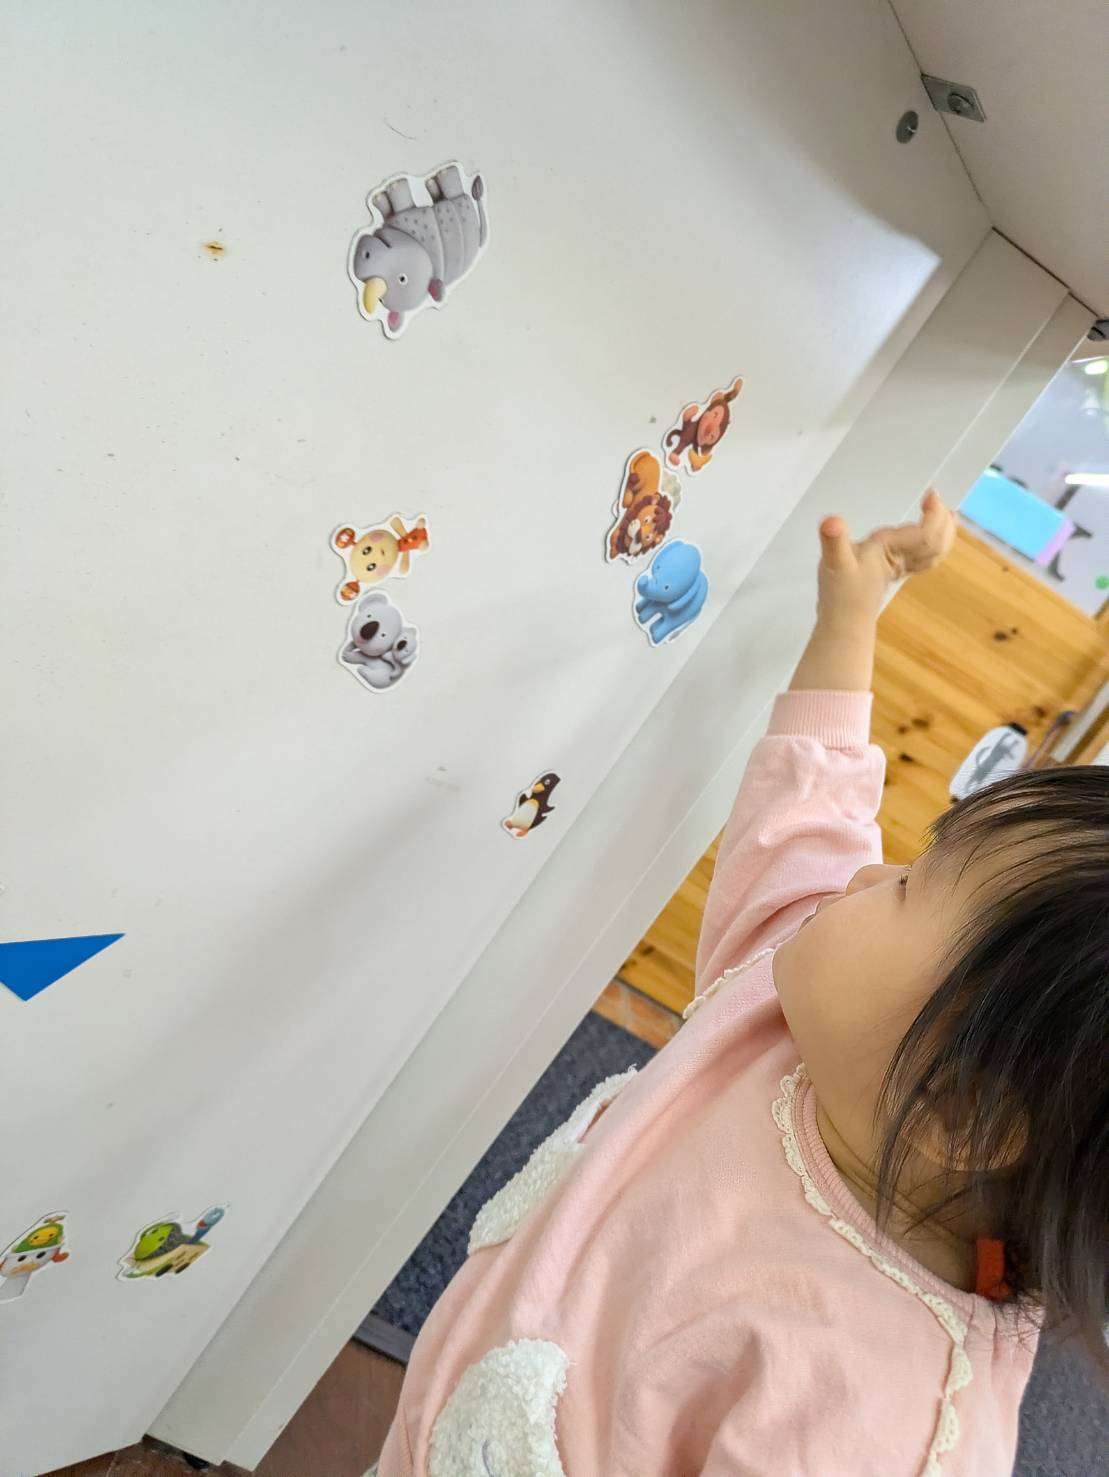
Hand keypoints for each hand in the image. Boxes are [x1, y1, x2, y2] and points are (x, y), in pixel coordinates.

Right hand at [815, 490, 954, 630]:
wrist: (844, 624)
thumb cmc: (840, 595)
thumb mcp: (834, 563)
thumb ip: (833, 541)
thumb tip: (831, 522)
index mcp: (890, 550)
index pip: (925, 533)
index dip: (934, 513)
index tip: (931, 494)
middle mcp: (900, 558)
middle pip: (936, 541)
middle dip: (942, 520)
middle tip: (935, 499)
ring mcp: (900, 567)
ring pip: (935, 551)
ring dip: (944, 533)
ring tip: (947, 514)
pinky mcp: (893, 572)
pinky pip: (924, 558)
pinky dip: (934, 545)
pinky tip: (932, 537)